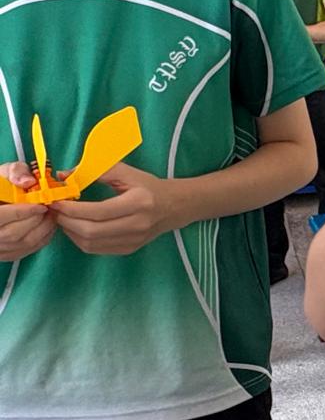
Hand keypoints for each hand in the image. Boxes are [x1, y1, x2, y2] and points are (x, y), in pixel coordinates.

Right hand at [0, 162, 56, 261]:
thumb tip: (29, 181)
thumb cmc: (3, 184)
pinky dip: (42, 239)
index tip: (42, 205)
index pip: (2, 216)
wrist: (1, 198)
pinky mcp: (6, 253)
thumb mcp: (6, 172)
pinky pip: (26, 250)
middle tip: (52, 209)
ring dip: (43, 229)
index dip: (25, 212)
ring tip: (52, 215)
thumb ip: (16, 173)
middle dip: (37, 221)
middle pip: (14, 234)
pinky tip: (48, 226)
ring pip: (23, 243)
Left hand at [54, 163, 182, 255]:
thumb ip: (94, 170)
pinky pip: (96, 249)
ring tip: (63, 218)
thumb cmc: (148, 186)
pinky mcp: (128, 249)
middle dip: (67, 221)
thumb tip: (64, 176)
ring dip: (70, 232)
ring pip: (90, 244)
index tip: (57, 200)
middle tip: (55, 210)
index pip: (97, 212)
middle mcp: (137, 225)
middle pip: (91, 231)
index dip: (72, 208)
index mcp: (138, 203)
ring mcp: (133, 241)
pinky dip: (80, 239)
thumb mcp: (125, 171)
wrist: (174, 206)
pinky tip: (76, 227)